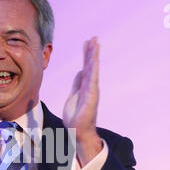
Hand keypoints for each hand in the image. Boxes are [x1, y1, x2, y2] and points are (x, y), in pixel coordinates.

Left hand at [63, 37, 102, 165]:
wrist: (78, 131)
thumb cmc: (76, 117)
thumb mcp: (73, 96)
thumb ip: (77, 84)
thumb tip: (80, 71)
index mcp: (84, 86)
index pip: (85, 67)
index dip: (86, 55)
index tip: (87, 43)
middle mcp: (90, 87)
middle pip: (90, 66)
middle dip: (91, 52)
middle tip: (94, 37)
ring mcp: (92, 91)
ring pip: (93, 70)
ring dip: (94, 56)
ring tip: (96, 43)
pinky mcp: (91, 96)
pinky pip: (92, 79)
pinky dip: (94, 68)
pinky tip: (94, 59)